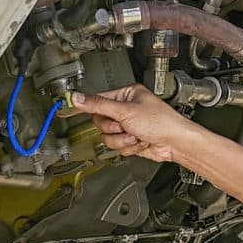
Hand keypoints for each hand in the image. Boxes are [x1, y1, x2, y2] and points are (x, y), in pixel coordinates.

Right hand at [72, 83, 194, 165]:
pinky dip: (128, 147)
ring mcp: (128, 125)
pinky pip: (117, 146)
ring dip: (122, 139)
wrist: (174, 142)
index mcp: (126, 95)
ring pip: (107, 136)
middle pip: (100, 121)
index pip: (98, 100)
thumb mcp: (125, 111)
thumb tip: (77, 97)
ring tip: (136, 135)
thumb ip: (98, 105)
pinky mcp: (130, 140)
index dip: (87, 106)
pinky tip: (140, 142)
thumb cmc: (160, 121)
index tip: (68, 109)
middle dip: (113, 128)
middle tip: (124, 126)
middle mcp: (126, 109)